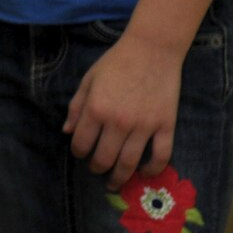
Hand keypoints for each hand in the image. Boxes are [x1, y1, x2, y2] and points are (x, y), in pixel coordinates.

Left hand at [63, 29, 183, 188]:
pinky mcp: (166, 126)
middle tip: (96, 170)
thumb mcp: (89, 80)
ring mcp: (144, 126)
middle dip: (97, 169)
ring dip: (120, 178)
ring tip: (115, 182)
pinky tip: (144, 173)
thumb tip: (66, 132)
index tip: (80, 154)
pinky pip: (161, 157)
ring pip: (129, 163)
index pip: (81, 144)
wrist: (152, 49)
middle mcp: (118, 122)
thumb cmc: (116, 62)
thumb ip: (76, 106)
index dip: (78, 153)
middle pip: (104, 159)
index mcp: (96, 109)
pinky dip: (152, 170)